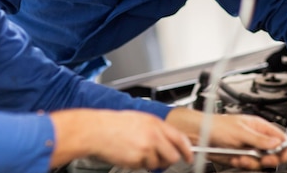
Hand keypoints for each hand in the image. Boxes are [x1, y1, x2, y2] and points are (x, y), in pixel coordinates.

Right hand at [50, 109, 192, 168]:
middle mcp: (153, 135)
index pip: (180, 138)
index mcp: (155, 123)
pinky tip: (130, 154)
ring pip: (159, 163)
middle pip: (173, 155)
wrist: (97, 130)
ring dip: (151, 162)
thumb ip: (155, 129)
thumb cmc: (114, 124)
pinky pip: (144, 166)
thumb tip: (168, 139)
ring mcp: (146, 147)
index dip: (187, 149)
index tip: (190, 156)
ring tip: (138, 153)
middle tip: (162, 159)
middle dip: (169, 160)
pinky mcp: (137, 159)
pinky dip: (139, 164)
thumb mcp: (140, 119)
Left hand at [166, 108, 286, 169]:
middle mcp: (255, 138)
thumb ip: (259, 138)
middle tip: (263, 158)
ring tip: (242, 157)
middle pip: (273, 152)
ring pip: (261, 162)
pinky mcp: (241, 158)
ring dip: (253, 162)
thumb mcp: (240, 131)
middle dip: (268, 157)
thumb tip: (277, 142)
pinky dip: (243, 164)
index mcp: (258, 126)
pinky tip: (236, 159)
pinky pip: (249, 166)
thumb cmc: (216, 125)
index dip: (283, 145)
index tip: (283, 153)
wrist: (199, 135)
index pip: (278, 136)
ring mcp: (248, 149)